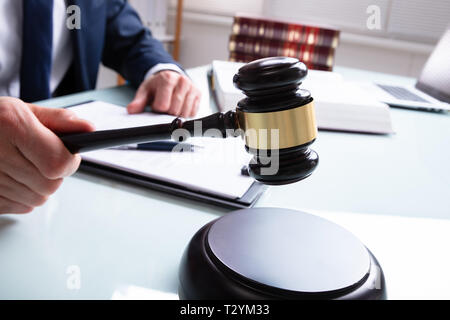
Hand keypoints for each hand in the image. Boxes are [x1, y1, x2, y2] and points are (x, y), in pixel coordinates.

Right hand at [0, 97, 93, 213]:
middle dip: (54, 174)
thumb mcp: (22, 110)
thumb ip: (59, 120)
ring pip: (37, 199)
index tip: (67, 154)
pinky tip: (9, 177)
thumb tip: (89, 129)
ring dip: (38, 185)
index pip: (58, 163)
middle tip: (40, 158)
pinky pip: (19, 207)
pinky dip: (21, 195)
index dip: (69, 161)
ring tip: (21, 165)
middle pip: (51, 186)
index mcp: (11, 125)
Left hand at [127, 70, 201, 117]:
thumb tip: (131, 110)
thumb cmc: (157, 86)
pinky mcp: (199, 94)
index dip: (158, 109)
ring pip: (185, 112)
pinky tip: (180, 108)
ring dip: (177, 115)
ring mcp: (192, 88)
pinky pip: (193, 112)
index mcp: (168, 78)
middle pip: (175, 110)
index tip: (156, 105)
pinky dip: (186, 114)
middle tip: (164, 107)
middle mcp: (182, 81)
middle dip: (167, 113)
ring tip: (172, 106)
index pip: (163, 105)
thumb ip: (138, 101)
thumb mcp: (145, 91)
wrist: (170, 78)